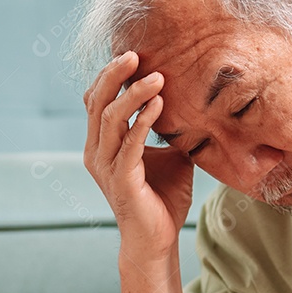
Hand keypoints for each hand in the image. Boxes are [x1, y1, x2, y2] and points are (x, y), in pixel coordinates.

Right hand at [83, 51, 194, 260]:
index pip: (97, 99)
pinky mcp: (121, 180)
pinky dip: (144, 121)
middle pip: (97, 102)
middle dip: (114, 74)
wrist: (158, 239)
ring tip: (157, 77)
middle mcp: (96, 152)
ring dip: (133, 93)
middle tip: (136, 53)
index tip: (134, 53)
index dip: (109, 74)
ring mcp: (105, 166)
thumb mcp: (170, 154)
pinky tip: (160, 104)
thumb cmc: (162, 197)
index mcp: (102, 143)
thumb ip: (170, 128)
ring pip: (110, 118)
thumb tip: (195, 101)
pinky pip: (129, 143)